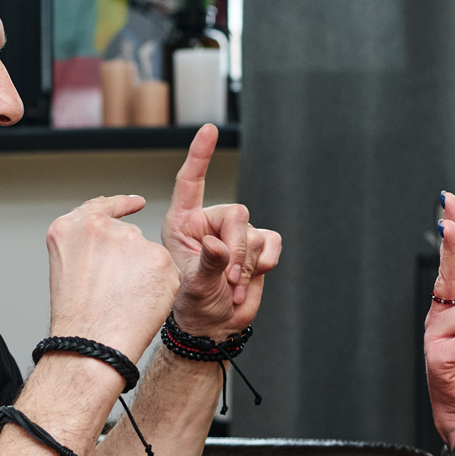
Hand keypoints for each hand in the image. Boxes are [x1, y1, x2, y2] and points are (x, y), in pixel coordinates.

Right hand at [47, 193, 180, 361]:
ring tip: (125, 302)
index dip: (120, 205)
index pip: (102, 206)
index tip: (135, 203)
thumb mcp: (66, 270)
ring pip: (149, 254)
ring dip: (145, 274)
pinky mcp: (159, 257)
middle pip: (128, 235)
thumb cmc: (78, 319)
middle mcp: (100, 226)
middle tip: (116, 292)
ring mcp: (131, 239)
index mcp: (70, 227)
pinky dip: (162, 288)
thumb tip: (113, 244)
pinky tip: (143, 304)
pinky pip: (168, 271)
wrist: (94, 344)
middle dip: (129, 259)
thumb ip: (86, 246)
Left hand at [162, 125, 282, 337]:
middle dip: (237, 250)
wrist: (215, 326)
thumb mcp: (193, 287)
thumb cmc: (193, 306)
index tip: (209, 129)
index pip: (190, 182)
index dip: (200, 155)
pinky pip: (272, 242)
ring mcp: (235, 234)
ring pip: (255, 233)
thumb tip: (219, 244)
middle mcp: (209, 223)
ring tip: (233, 287)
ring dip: (249, 264)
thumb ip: (208, 263)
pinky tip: (251, 278)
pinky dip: (266, 262)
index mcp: (182, 223)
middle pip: (236, 214)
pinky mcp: (258, 247)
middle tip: (230, 279)